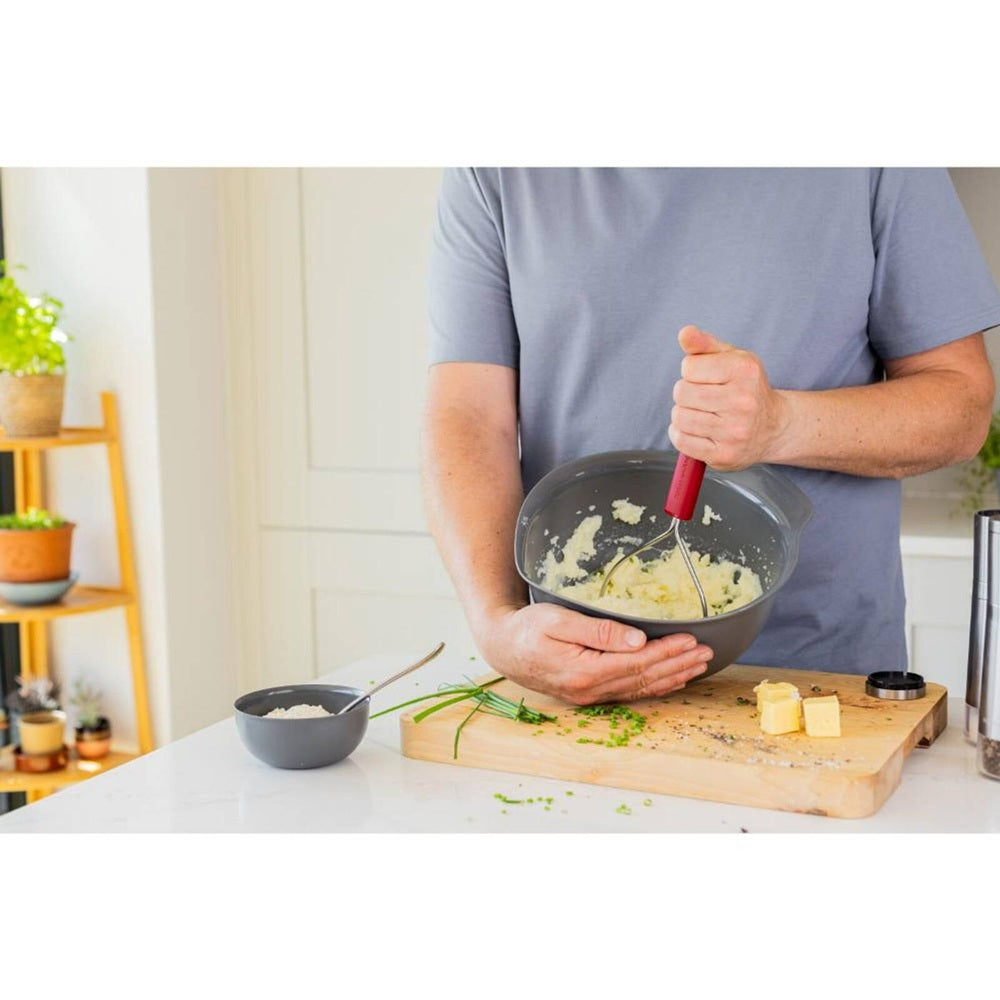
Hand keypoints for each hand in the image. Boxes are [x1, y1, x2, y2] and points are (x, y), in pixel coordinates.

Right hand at [477, 602, 713, 705]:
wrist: (501, 647)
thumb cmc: (526, 628)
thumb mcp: (558, 620)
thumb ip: (598, 631)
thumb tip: (638, 641)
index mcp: (584, 671)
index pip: (637, 662)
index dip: (667, 651)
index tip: (691, 640)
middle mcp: (590, 690)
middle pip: (644, 678)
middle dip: (678, 664)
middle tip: (706, 652)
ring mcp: (589, 696)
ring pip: (640, 688)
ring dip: (671, 677)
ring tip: (697, 665)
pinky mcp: (588, 694)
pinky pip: (629, 692)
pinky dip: (654, 686)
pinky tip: (670, 680)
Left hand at [669, 324, 789, 470]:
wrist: (773, 427)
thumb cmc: (745, 388)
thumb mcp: (731, 359)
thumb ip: (704, 344)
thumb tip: (684, 332)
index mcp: (745, 371)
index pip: (689, 367)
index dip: (692, 371)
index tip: (707, 377)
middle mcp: (743, 401)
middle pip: (681, 393)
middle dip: (686, 394)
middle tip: (704, 398)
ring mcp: (734, 431)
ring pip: (679, 418)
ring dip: (683, 415)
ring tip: (701, 414)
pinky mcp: (724, 455)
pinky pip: (682, 441)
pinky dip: (681, 435)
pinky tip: (697, 430)